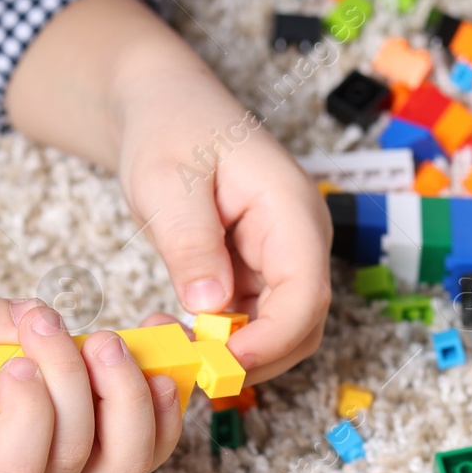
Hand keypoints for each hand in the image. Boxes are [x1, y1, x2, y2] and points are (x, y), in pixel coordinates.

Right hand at [0, 293, 181, 472]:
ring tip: (109, 341)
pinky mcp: (100, 461)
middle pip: (77, 457)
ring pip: (127, 459)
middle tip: (51, 326)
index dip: (30, 413)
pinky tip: (157, 359)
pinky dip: (162, 404)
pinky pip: (150, 446)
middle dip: (74, 381)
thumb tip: (41, 316)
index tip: (17, 361)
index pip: (17, 469)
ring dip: (128, 393)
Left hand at [116, 62, 333, 384]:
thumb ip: (190, 241)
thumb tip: (209, 306)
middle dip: (254, 357)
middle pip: (302, 325)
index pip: (306, 295)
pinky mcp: (260, 273)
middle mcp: (300, 239)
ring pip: (280, 332)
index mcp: (291, 210)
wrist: (165, 106)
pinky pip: (253, 323)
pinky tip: (182, 332)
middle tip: (191, 366)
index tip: (220, 362)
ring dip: (235, 353)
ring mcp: (283, 258)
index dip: (270, 340)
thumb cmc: (169, 127)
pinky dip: (222, 340)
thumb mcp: (166, 180)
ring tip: (178, 347)